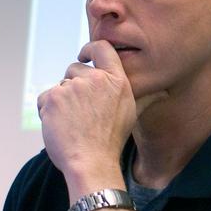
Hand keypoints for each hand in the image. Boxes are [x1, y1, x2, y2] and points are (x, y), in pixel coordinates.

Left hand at [36, 41, 162, 184]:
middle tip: (81, 112)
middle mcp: (95, 79)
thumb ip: (146, 98)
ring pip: (59, 86)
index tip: (83, 57)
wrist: (92, 162)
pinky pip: (44, 99)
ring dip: (61, 102)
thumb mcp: (133, 114)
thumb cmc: (112, 141)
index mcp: (116, 80)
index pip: (102, 47)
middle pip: (74, 69)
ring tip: (73, 123)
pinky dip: (48, 112)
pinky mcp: (53, 97)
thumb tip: (165, 92)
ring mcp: (73, 87)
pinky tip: (60, 126)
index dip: (89, 49)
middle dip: (73, 86)